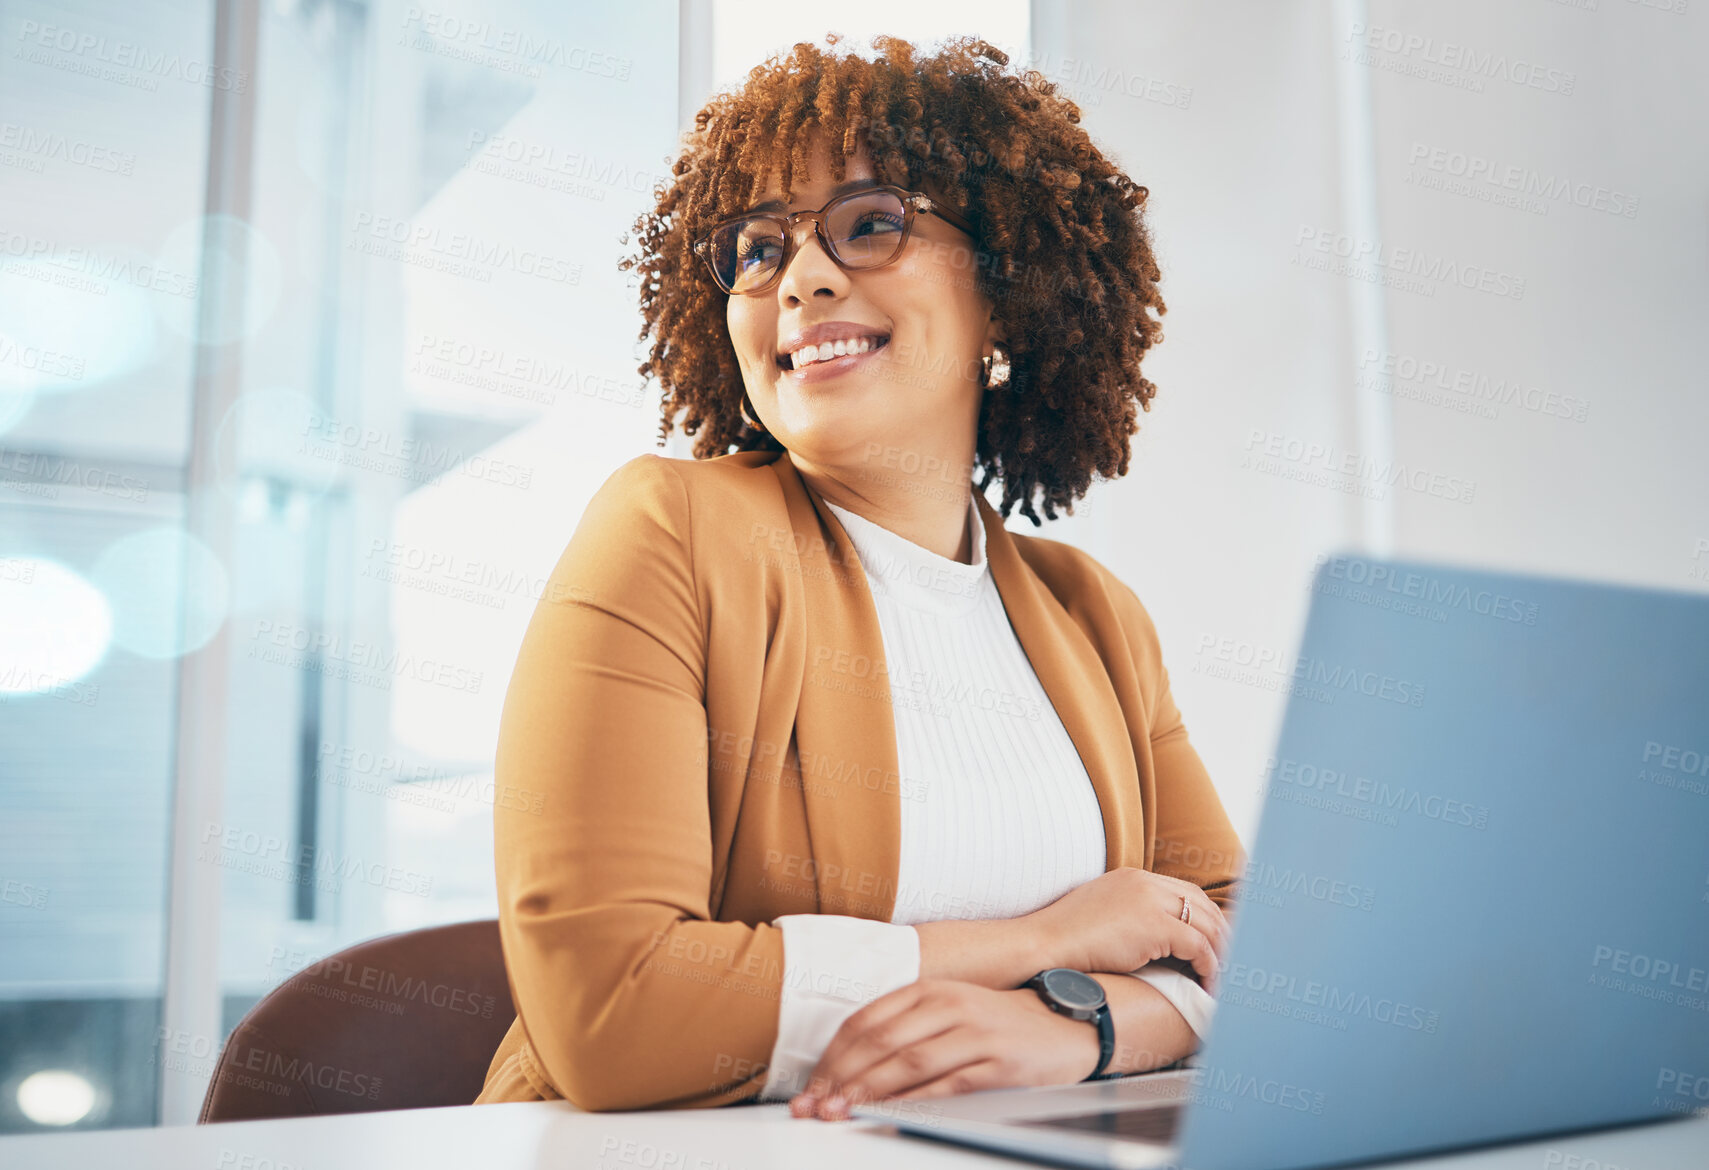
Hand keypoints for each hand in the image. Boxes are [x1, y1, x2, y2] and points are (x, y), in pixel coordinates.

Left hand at [788, 978, 1099, 1120]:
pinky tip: (891, 1116)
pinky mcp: (998, 1062)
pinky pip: (948, 1085)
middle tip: (815, 1108)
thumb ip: (903, 1031)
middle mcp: (948, 1004)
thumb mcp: (946, 1013)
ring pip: (908, 1062)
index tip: (811, 1089)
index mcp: (928, 990)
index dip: (833, 1058)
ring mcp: (974, 1032)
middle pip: (880, 1042)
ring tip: (841, 1113)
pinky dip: (915, 1101)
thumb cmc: (997, 1025)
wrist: (1065, 1026)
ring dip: (869, 1091)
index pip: (866, 1022)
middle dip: (840, 1078)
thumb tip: (849, 1071)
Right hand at [1027, 867, 1229, 990]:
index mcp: (1133, 877)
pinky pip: (1197, 945)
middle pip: (1202, 905)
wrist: (1044, 944)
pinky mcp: (1153, 925)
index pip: (1185, 892)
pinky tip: (1205, 981)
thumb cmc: (1065, 939)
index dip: (1205, 918)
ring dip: (1219, 953)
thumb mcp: (1101, 915)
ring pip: (1206, 924)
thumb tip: (1154, 940)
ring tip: (1221, 976)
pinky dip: (1208, 965)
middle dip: (1221, 934)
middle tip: (1229, 961)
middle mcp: (1145, 882)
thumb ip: (1129, 916)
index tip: (1216, 942)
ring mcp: (1149, 900)